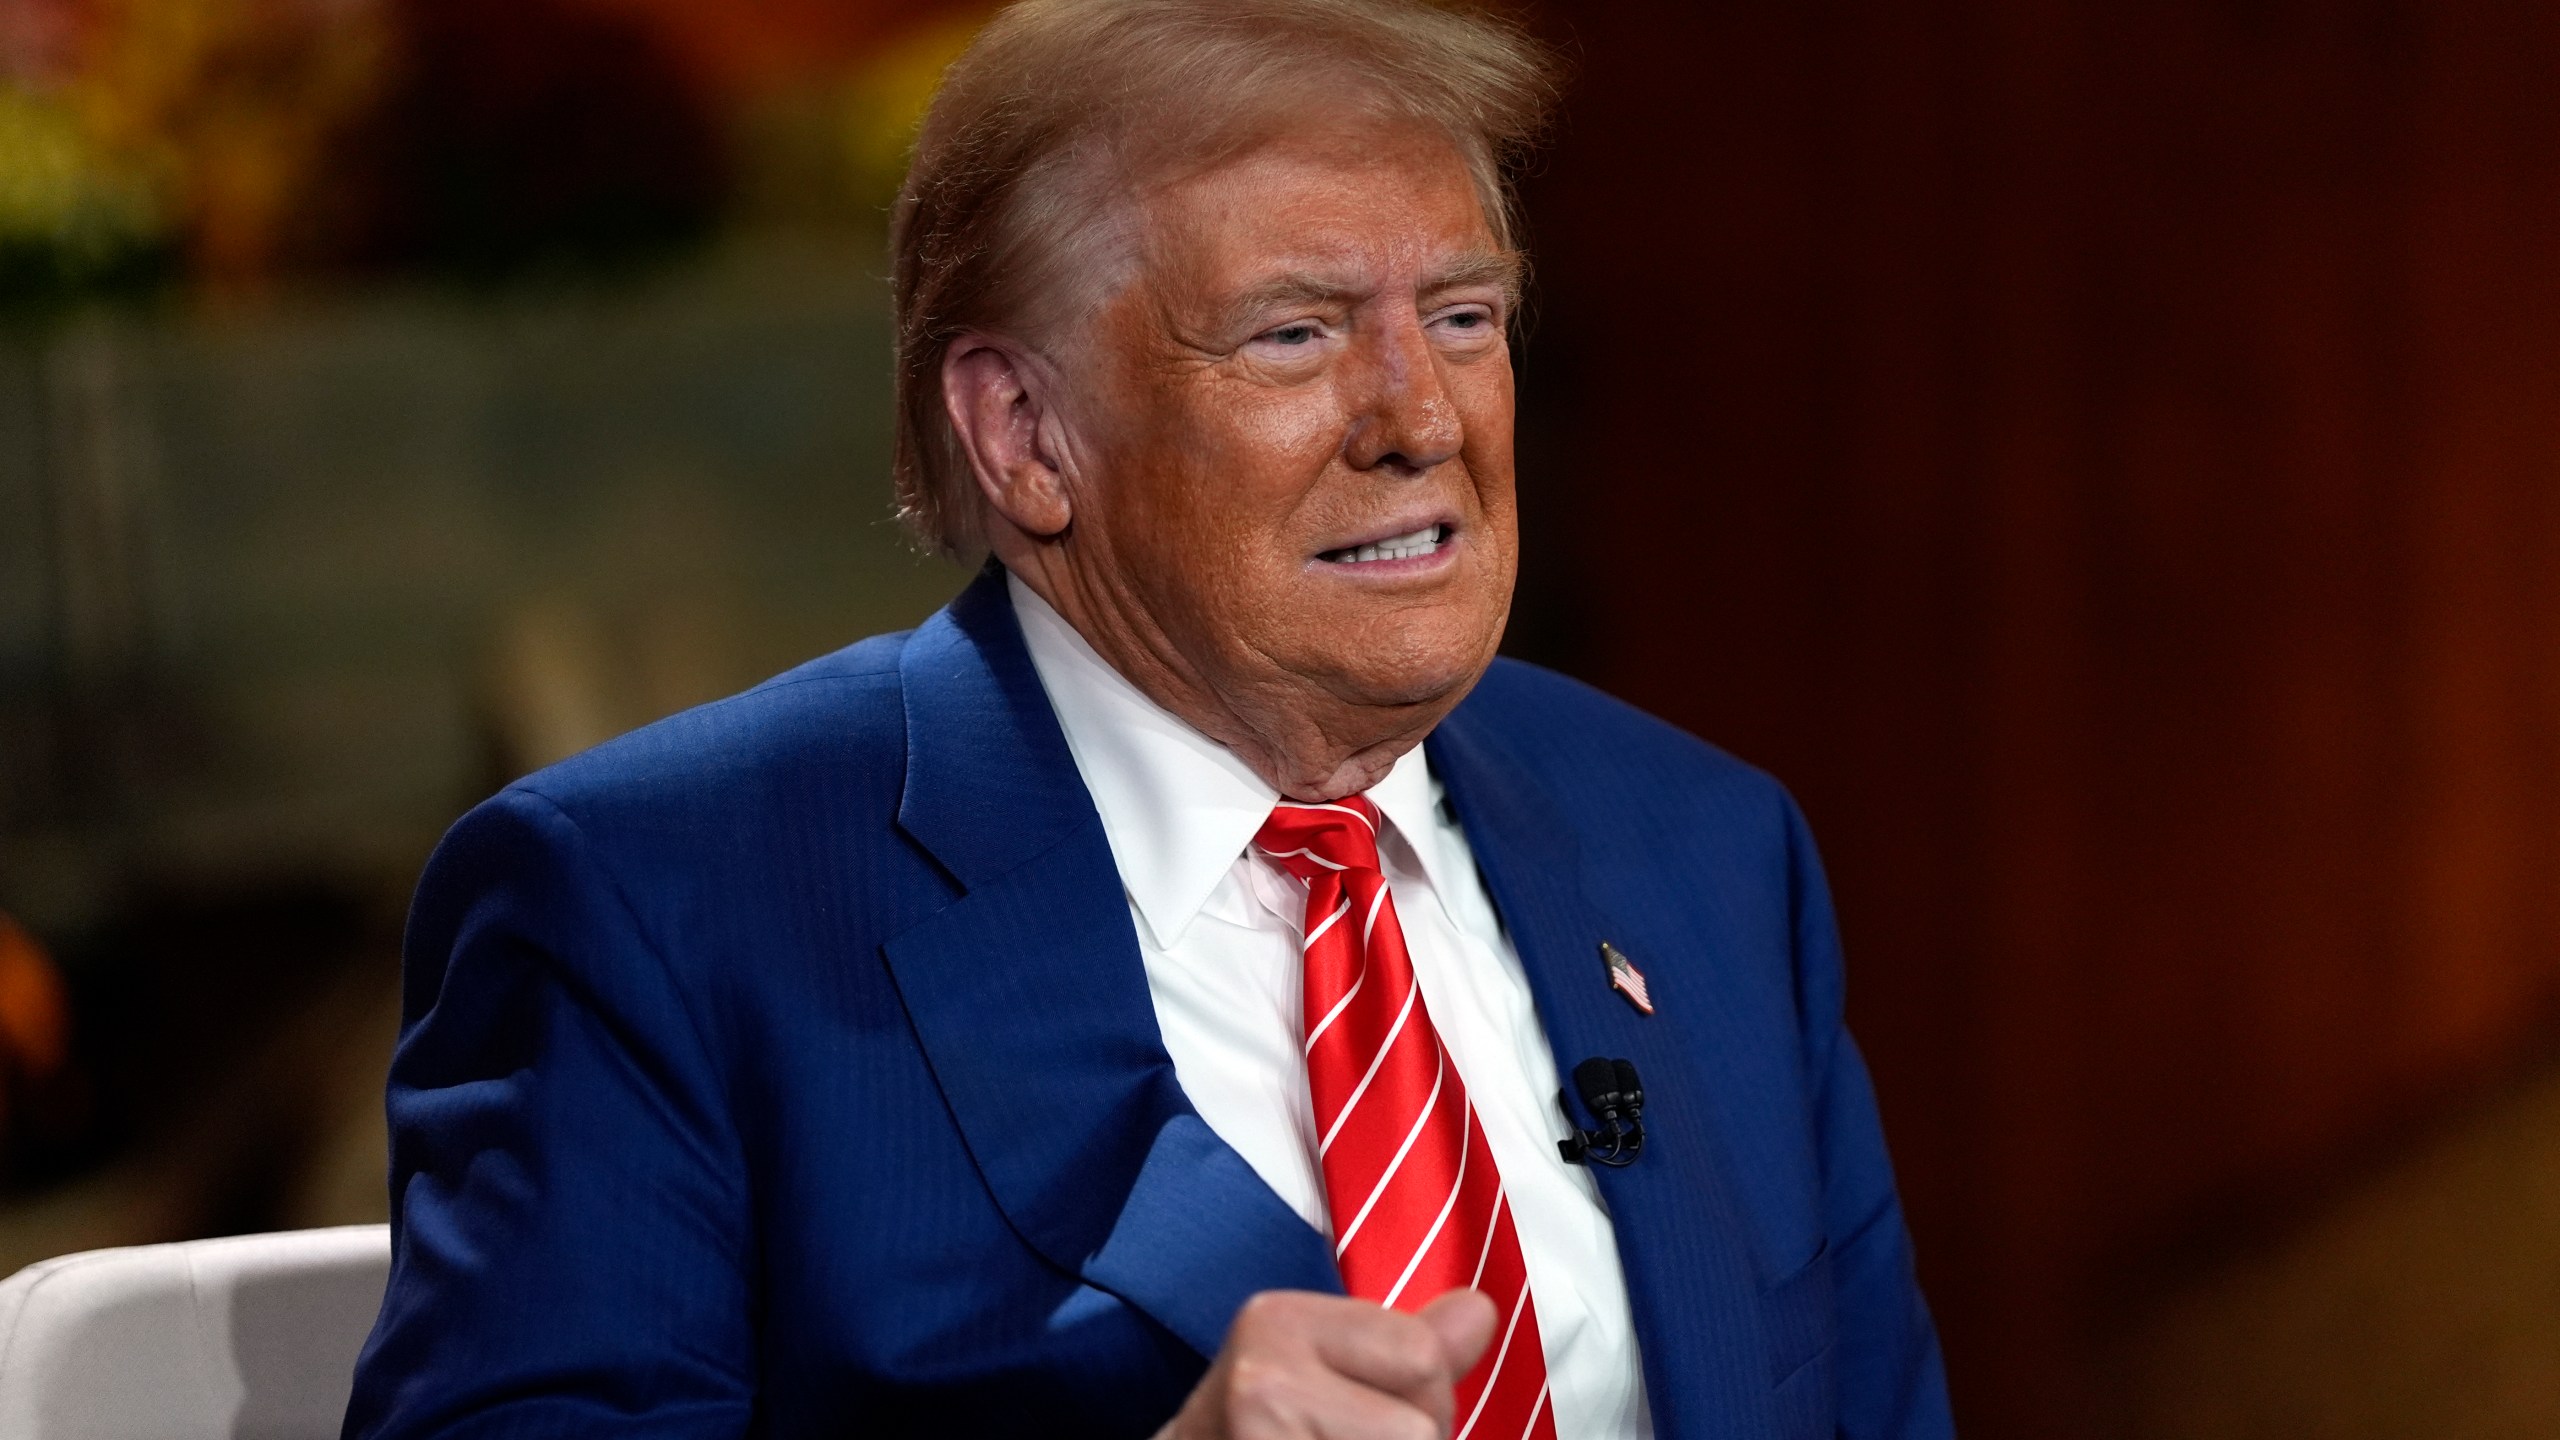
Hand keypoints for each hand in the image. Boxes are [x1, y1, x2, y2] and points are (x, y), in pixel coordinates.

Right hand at [1154, 1288, 1497, 1438]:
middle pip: (1420, 1429)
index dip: (1419, 1402)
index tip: (1361, 1419)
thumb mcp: (1319, 1370)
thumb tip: (1479, 1311)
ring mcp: (1263, 1439)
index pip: (1421, 1359)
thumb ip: (1405, 1344)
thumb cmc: (1257, 1432)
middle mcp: (1262, 1384)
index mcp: (1277, 1322)